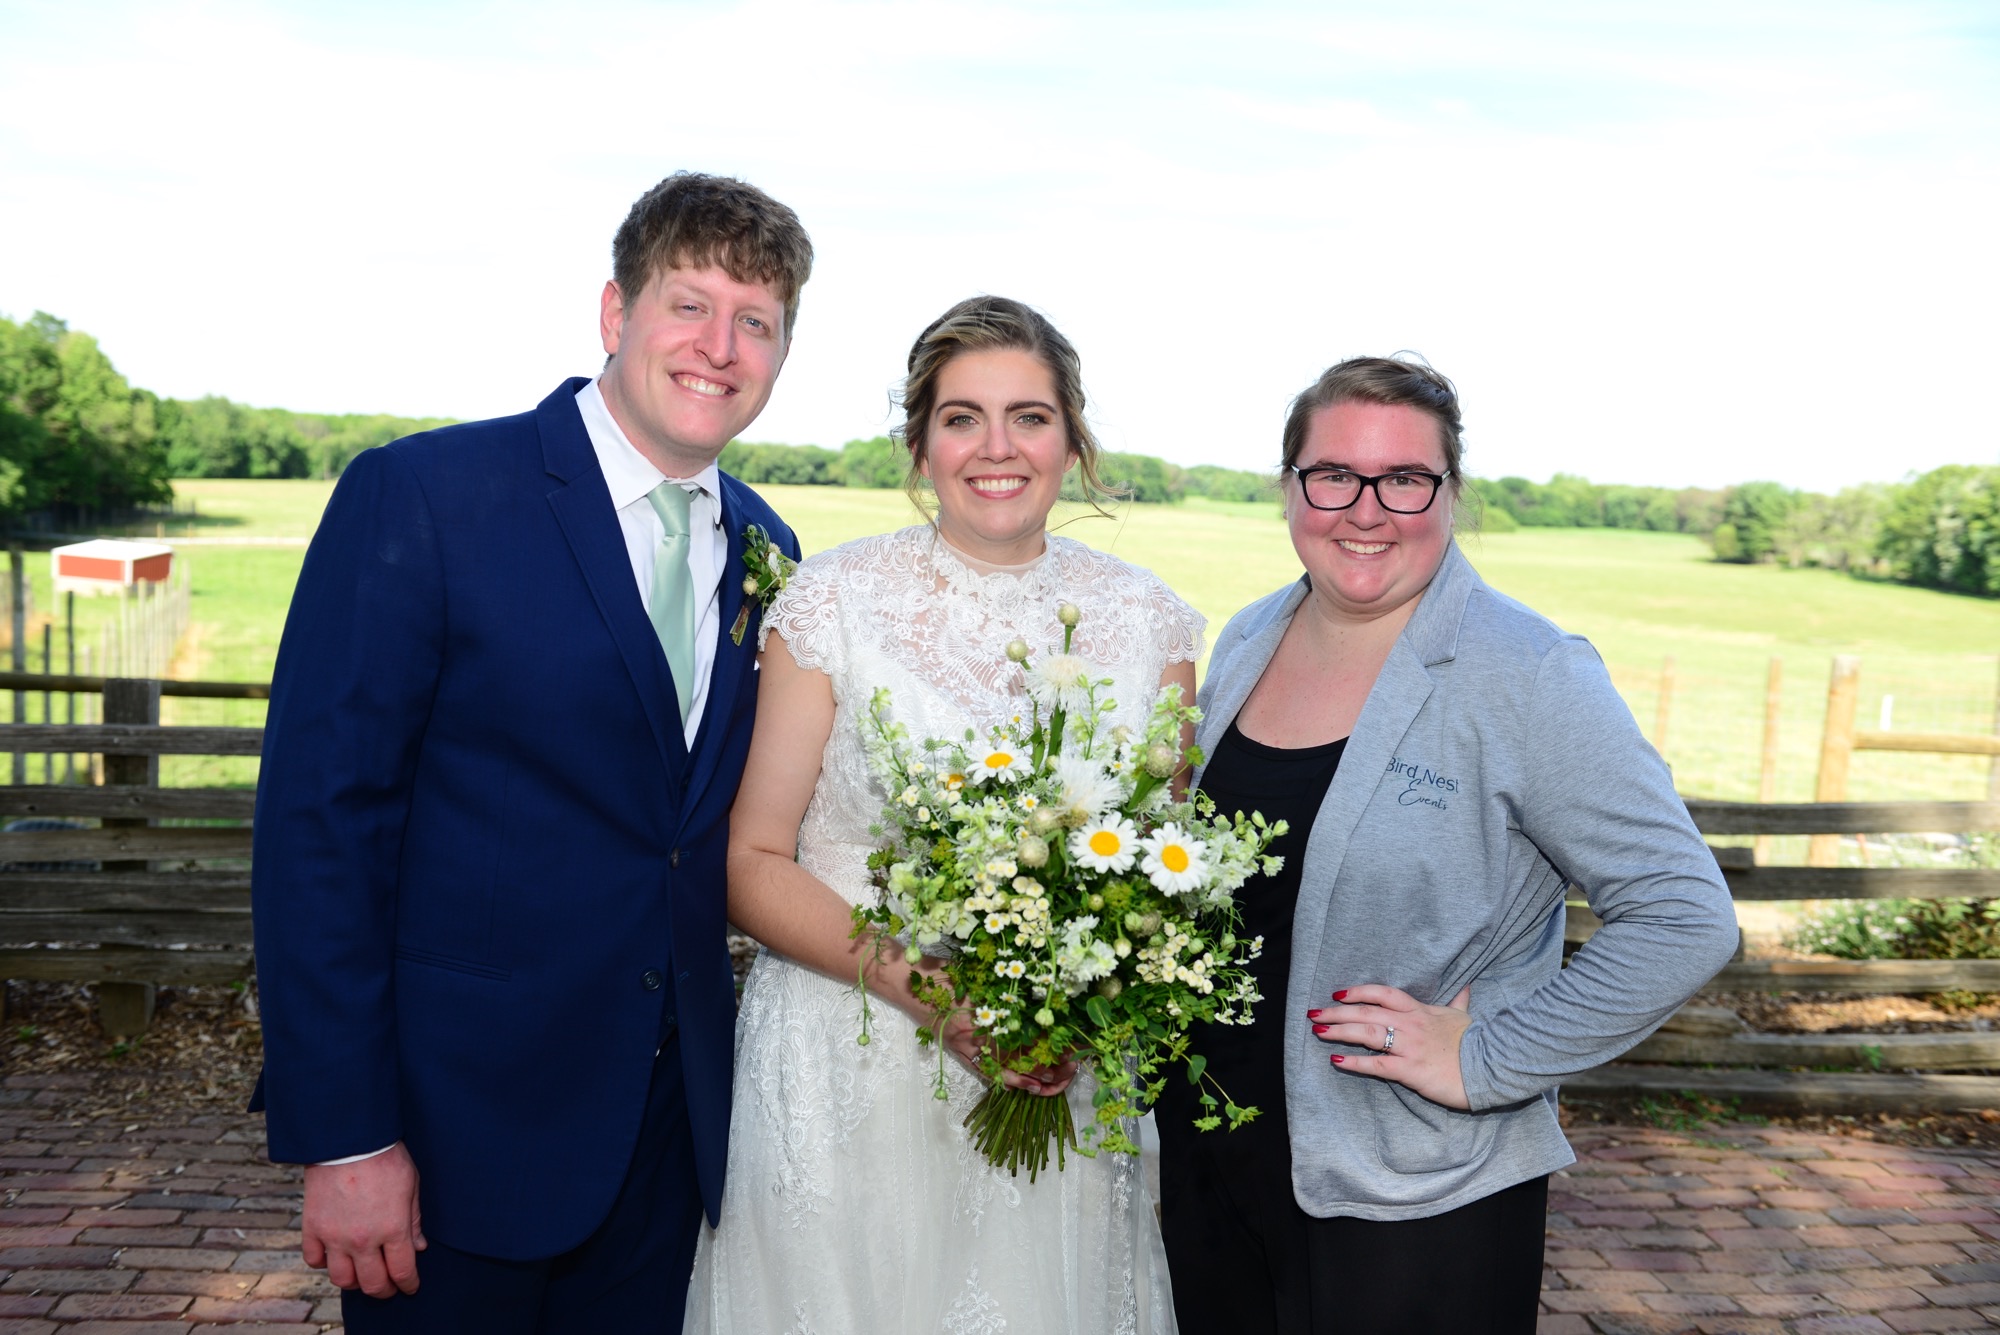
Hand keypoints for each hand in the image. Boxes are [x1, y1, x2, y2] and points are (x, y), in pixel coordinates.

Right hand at [302, 1142, 426, 1297]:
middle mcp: (363, 1239)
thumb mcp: (411, 1184)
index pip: (403, 1272)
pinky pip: (314, 1260)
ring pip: (342, 1280)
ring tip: (362, 1274)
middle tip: (389, 1287)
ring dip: (354, 1282)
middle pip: (373, 1284)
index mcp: (393, 1228)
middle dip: (384, 1291)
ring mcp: (335, 1236)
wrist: (348, 1139)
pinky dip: (324, 1263)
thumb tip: (419, 1246)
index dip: (408, 1284)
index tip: (410, 1287)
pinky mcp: (312, 1228)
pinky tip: (334, 1256)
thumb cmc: (385, 1156)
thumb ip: (414, 1219)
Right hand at [902, 959, 1075, 1097]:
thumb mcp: (977, 975)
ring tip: (1054, 1083)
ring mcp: (964, 1045)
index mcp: (984, 1014)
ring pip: (1004, 1071)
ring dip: (1031, 1080)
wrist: (903, 979)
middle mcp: (975, 1035)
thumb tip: (1040, 1007)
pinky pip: (985, 1071)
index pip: (1026, 1039)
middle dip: (1049, 1068)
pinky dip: (1006, 1080)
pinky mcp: (956, 1050)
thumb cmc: (940, 971)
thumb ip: (1004, 993)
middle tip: (1071, 1069)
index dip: (1051, 1047)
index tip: (1072, 1050)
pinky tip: (1024, 1085)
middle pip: (1020, 1059)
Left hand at [1307, 983, 1471, 1109]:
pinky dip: (1355, 1062)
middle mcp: (1410, 1025)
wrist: (1492, 1067)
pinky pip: (1376, 1065)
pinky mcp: (1410, 1070)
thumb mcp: (1463, 1017)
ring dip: (1340, 1031)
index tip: (1337, 993)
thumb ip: (1459, 1002)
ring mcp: (1409, 1046)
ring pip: (1367, 1034)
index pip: (1383, 994)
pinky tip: (1337, 1060)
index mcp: (1419, 1011)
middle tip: (1313, 1013)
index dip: (1358, 991)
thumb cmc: (1475, 1042)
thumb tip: (1466, 988)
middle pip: (1366, 1012)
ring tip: (1318, 1031)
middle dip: (1337, 1012)